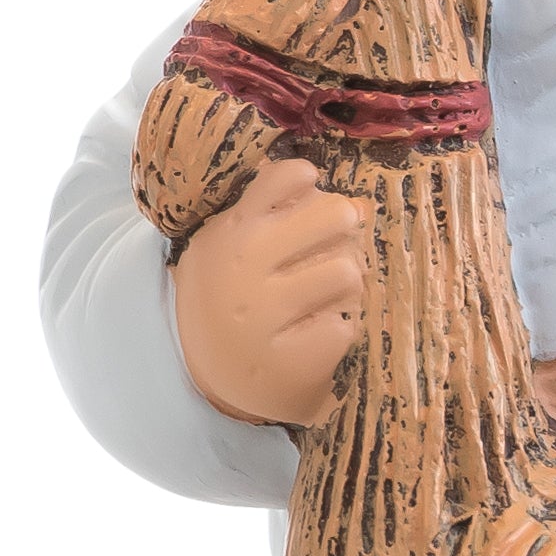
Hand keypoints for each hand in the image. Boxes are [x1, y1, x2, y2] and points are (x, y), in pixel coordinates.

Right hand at [172, 156, 368, 424]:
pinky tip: (313, 334)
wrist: (202, 379)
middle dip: (343, 228)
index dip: (307, 180)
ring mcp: (265, 313)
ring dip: (344, 285)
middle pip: (336, 215)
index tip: (308, 195)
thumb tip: (352, 200)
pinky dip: (338, 330)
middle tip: (330, 246)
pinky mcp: (291, 356)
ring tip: (322, 296)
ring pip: (348, 273)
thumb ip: (277, 213)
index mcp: (232, 230)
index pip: (286, 177)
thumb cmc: (230, 297)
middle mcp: (246, 266)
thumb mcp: (232, 244)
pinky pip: (345, 325)